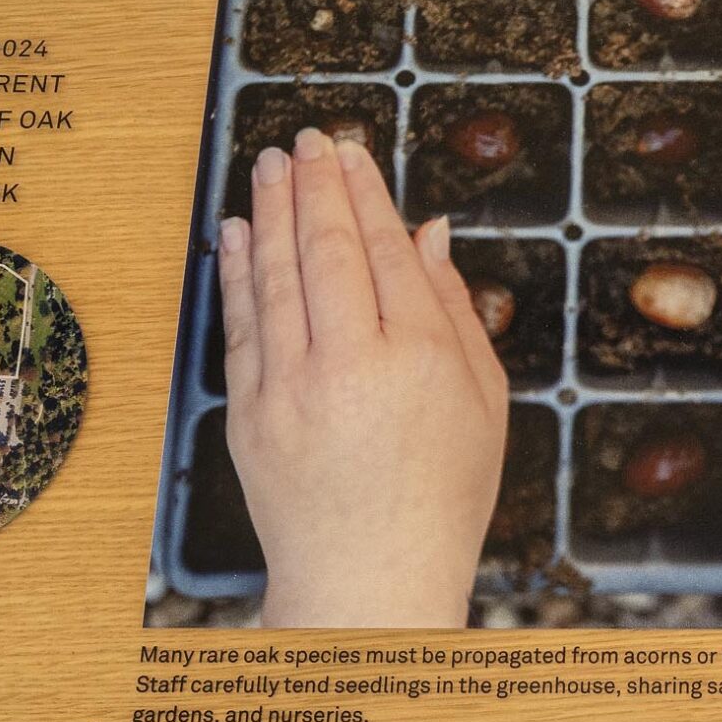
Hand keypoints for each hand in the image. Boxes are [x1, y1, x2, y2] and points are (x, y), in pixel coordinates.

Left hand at [217, 127, 508, 626]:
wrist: (368, 582)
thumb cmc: (439, 498)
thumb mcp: (482, 404)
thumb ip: (455, 312)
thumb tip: (427, 235)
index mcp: (418, 361)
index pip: (383, 252)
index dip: (365, 193)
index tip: (351, 151)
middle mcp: (350, 367)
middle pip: (326, 251)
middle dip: (315, 186)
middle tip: (306, 139)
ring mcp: (290, 390)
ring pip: (277, 278)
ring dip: (272, 211)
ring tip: (270, 165)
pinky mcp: (249, 415)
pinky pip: (241, 326)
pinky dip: (239, 272)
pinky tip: (241, 232)